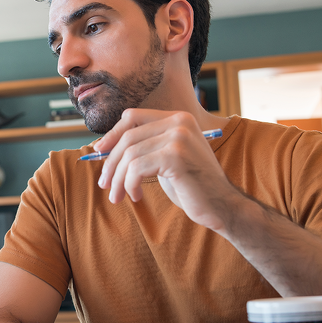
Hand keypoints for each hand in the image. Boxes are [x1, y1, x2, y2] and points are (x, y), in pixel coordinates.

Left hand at [94, 109, 238, 231]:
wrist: (222, 206)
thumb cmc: (192, 186)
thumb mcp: (166, 159)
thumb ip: (145, 147)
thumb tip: (105, 147)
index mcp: (178, 118)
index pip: (133, 116)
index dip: (112, 134)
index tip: (99, 152)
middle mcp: (179, 122)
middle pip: (128, 137)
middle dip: (111, 163)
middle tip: (105, 184)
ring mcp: (178, 137)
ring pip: (129, 155)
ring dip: (118, 179)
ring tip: (118, 196)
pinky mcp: (175, 156)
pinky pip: (136, 168)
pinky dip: (130, 184)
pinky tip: (136, 196)